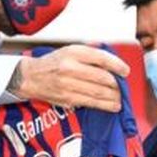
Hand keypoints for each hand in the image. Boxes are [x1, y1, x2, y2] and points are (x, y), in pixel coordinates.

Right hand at [12, 45, 129, 111]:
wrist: (31, 77)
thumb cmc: (53, 63)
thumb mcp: (70, 50)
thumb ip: (90, 55)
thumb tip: (113, 64)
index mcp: (73, 52)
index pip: (101, 58)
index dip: (117, 65)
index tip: (125, 71)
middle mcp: (71, 68)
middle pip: (102, 77)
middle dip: (117, 84)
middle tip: (122, 86)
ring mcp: (69, 84)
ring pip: (99, 92)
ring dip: (114, 97)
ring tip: (120, 98)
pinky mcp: (68, 98)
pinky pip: (91, 103)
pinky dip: (105, 105)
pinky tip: (112, 106)